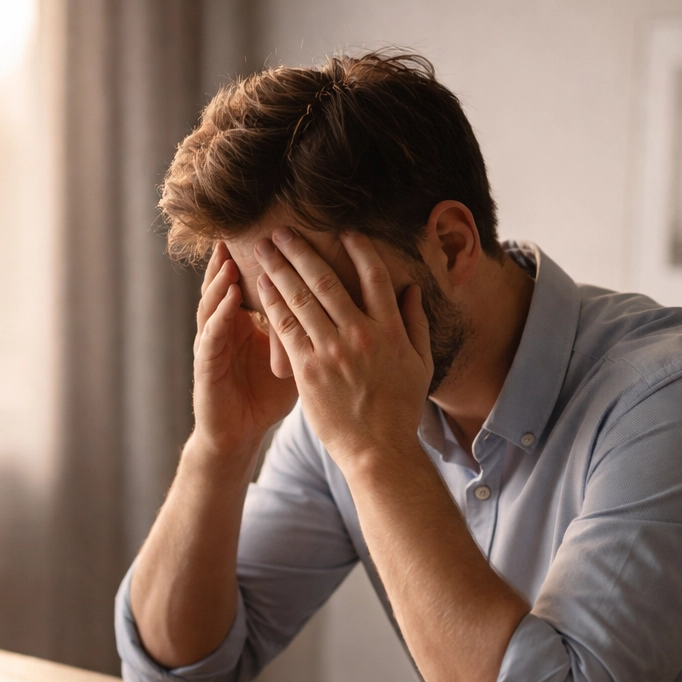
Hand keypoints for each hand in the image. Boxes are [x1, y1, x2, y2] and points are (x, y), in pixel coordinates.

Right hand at [191, 243, 298, 458]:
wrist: (237, 435)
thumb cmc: (266, 397)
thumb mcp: (293, 358)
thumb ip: (310, 328)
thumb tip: (344, 304)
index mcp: (249, 323)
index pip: (255, 282)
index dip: (264, 258)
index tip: (281, 230)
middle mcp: (227, 327)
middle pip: (229, 283)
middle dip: (236, 257)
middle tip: (249, 229)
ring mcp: (213, 344)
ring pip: (214, 303)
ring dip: (220, 280)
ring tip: (229, 257)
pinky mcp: (206, 366)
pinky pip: (211, 336)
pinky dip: (219, 316)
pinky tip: (228, 299)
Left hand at [254, 228, 432, 471]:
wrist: (378, 450)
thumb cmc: (400, 409)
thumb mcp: (420, 364)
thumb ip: (415, 324)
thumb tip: (411, 289)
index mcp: (390, 330)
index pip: (373, 276)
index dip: (357, 249)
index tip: (343, 231)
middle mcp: (360, 335)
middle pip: (327, 281)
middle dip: (302, 251)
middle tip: (282, 231)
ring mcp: (332, 352)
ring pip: (302, 300)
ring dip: (280, 269)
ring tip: (264, 249)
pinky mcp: (308, 370)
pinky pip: (286, 329)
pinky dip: (273, 304)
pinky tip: (262, 286)